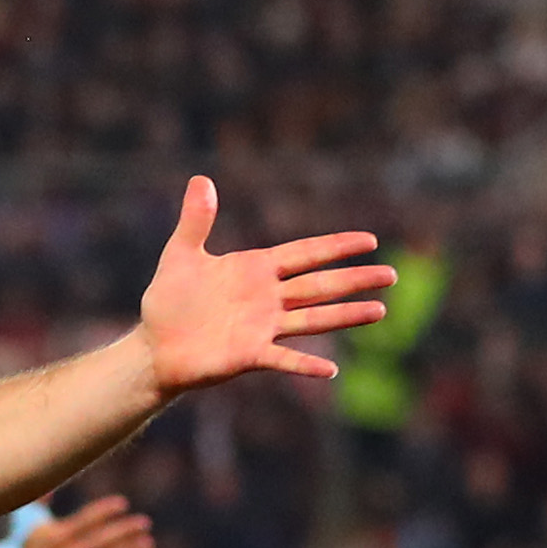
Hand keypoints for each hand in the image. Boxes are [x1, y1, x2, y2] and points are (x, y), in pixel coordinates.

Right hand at [22, 496, 154, 547]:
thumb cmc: (28, 539)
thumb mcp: (28, 516)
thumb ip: (40, 496)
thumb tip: (48, 473)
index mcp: (56, 536)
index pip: (85, 521)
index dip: (105, 511)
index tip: (123, 503)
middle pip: (100, 542)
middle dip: (124, 532)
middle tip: (145, 522)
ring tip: (149, 543)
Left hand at [133, 177, 398, 394]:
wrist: (154, 347)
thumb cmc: (169, 301)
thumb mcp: (181, 255)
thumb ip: (195, 220)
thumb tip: (200, 179)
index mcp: (257, 269)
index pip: (305, 254)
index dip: (336, 247)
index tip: (370, 241)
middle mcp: (268, 298)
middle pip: (320, 285)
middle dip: (355, 279)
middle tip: (392, 275)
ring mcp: (262, 328)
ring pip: (313, 319)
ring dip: (345, 315)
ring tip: (380, 311)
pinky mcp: (249, 355)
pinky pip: (283, 358)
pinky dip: (305, 364)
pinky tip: (330, 368)